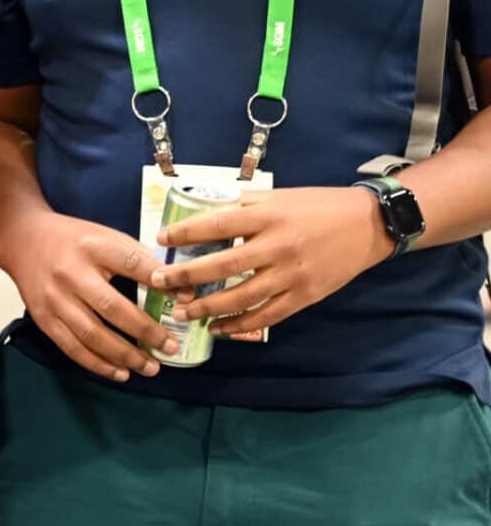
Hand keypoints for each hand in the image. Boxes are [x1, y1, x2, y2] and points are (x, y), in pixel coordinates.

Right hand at [4, 211, 182, 382]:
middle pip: (112, 308)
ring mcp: (54, 298)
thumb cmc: (72, 239)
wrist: (22, 238)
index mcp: (92, 245)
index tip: (185, 298)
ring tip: (150, 367)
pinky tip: (120, 373)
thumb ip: (138, 258)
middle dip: (146, 332)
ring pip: (92, 335)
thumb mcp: (104, 236)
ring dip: (124, 356)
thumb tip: (177, 286)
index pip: (131, 263)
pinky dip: (98, 364)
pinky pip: (72, 348)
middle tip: (170, 346)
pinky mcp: (43, 317)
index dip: (159, 281)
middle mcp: (71, 272)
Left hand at [152, 186, 393, 335]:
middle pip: (224, 265)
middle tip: (158, 282)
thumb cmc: (316, 206)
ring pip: (243, 297)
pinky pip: (267, 315)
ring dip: (208, 308)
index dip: (186, 232)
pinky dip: (240, 324)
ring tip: (182, 311)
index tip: (161, 238)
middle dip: (187, 275)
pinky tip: (218, 329)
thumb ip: (243, 206)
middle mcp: (277, 246)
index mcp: (268, 216)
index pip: (218, 224)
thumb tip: (206, 211)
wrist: (367, 225)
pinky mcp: (305, 297)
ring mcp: (292, 275)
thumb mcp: (278, 197)